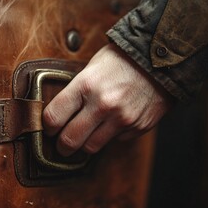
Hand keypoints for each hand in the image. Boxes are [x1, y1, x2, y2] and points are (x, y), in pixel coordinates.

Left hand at [43, 44, 172, 156]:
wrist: (161, 60)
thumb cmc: (123, 60)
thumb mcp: (92, 67)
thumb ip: (76, 91)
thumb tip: (62, 114)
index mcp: (86, 85)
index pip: (54, 117)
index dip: (47, 127)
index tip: (49, 129)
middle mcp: (103, 105)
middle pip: (70, 140)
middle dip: (62, 146)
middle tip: (62, 145)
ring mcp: (122, 119)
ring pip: (91, 147)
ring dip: (85, 144)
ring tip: (86, 136)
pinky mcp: (137, 127)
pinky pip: (115, 140)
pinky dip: (111, 135)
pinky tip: (114, 122)